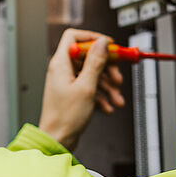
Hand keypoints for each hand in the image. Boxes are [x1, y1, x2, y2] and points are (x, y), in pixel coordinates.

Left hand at [38, 29, 125, 150]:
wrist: (57, 140)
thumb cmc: (65, 117)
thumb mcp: (86, 87)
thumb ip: (95, 62)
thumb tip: (101, 43)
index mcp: (61, 63)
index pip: (74, 37)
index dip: (93, 38)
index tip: (110, 46)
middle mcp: (62, 70)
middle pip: (88, 56)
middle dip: (107, 67)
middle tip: (118, 78)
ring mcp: (67, 82)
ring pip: (92, 74)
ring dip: (108, 85)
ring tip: (117, 98)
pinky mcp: (72, 93)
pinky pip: (90, 87)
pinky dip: (101, 95)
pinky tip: (108, 106)